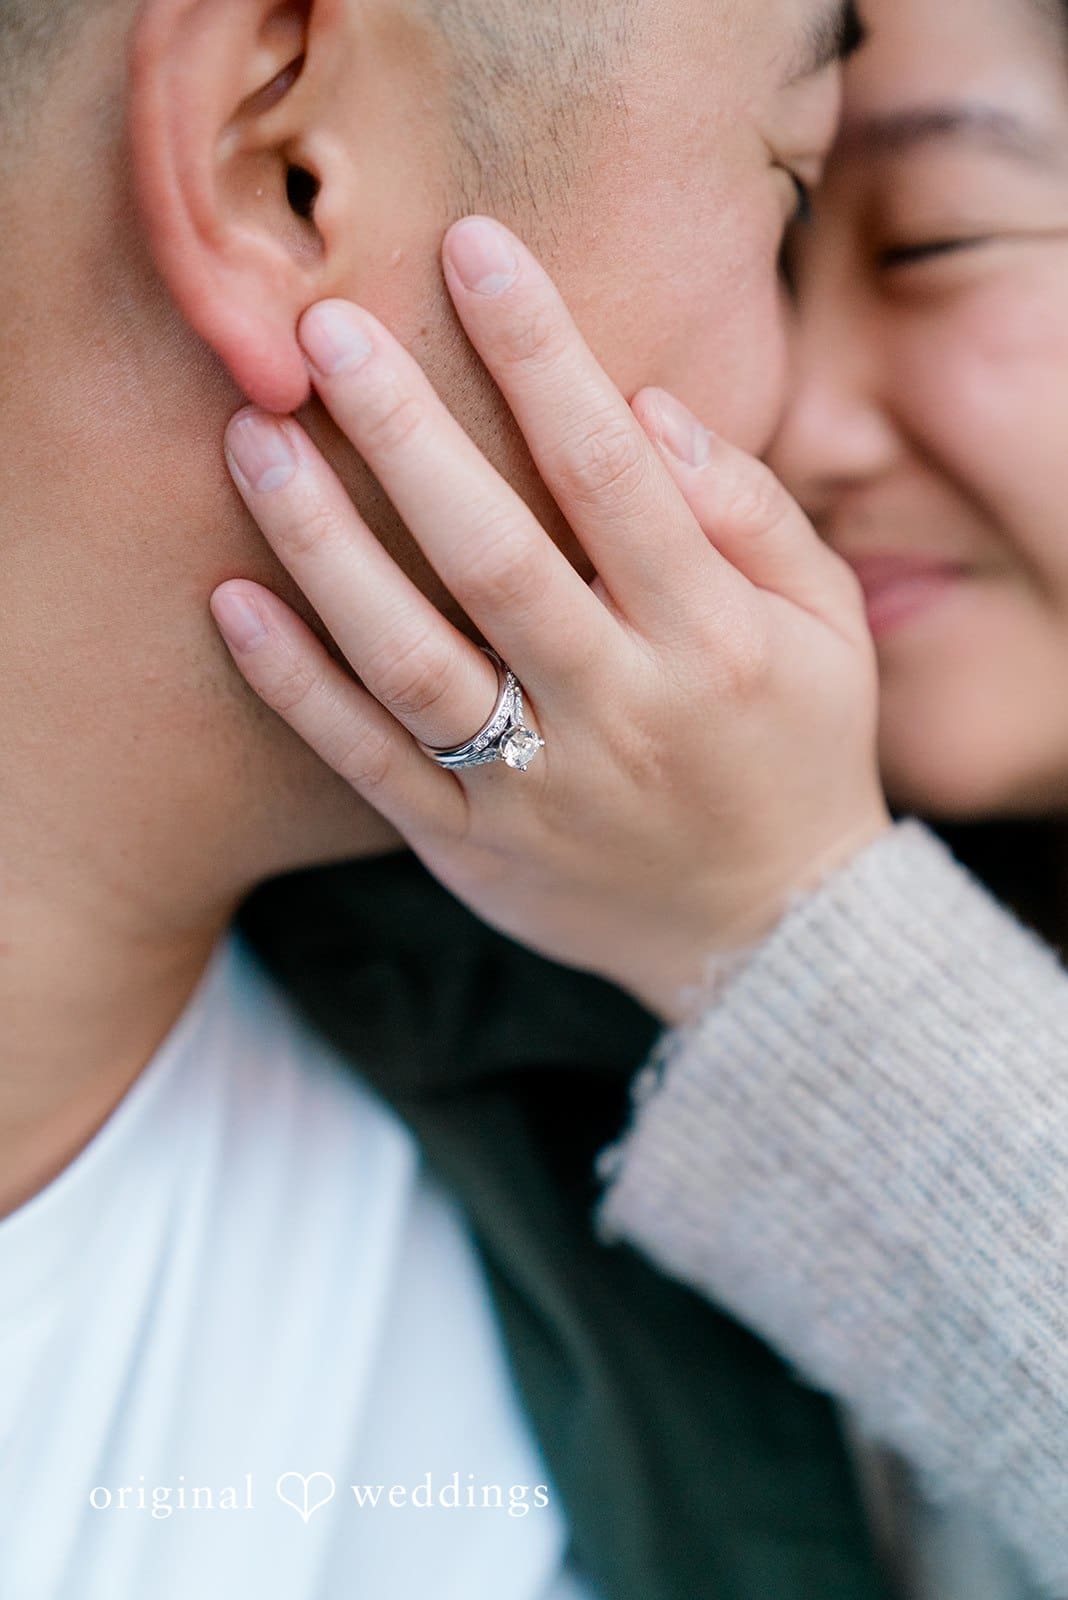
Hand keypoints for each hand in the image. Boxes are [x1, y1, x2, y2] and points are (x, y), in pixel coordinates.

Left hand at [210, 217, 890, 1023]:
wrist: (766, 937)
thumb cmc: (797, 751)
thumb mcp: (826, 629)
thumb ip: (750, 513)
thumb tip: (644, 408)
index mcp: (713, 642)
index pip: (617, 477)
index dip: (544, 357)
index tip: (474, 251)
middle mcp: (621, 712)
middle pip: (498, 560)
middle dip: (409, 436)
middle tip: (326, 331)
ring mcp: (538, 791)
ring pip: (416, 664)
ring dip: (328, 551)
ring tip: (256, 444)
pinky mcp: (472, 849)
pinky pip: (372, 766)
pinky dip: (299, 688)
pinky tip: (233, 602)